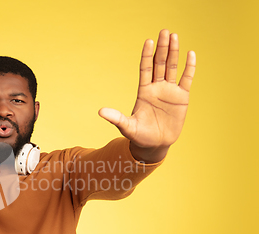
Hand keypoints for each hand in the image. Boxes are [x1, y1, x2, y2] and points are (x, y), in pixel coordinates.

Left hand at [99, 29, 195, 162]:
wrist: (154, 145)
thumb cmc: (139, 136)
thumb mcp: (126, 126)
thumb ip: (116, 118)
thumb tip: (100, 112)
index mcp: (143, 91)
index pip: (145, 68)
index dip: (147, 55)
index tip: (148, 41)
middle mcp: (156, 88)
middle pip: (160, 63)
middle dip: (162, 48)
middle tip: (164, 31)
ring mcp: (169, 92)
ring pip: (172, 68)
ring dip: (174, 52)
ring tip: (175, 36)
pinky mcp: (182, 98)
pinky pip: (186, 79)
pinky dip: (189, 67)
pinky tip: (191, 54)